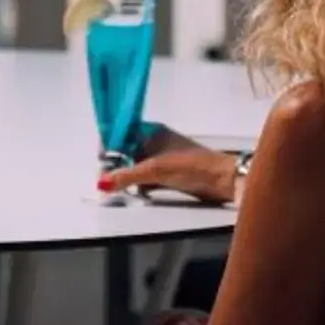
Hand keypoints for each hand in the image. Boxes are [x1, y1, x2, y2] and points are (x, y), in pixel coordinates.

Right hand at [100, 132, 240, 205]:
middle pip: (126, 151)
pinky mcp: (168, 174)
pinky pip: (145, 178)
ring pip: (135, 166)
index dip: (109, 146)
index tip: (101, 162)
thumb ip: (127, 175)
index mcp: (151, 131)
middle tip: (107, 181)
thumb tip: (100, 183)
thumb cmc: (191, 166)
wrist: (223, 179)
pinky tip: (134, 192)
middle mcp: (155, 141)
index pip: (121, 133)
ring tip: (116, 188)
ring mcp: (162, 158)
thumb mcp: (156, 169)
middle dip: (116, 164)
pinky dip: (138, 185)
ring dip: (127, 176)